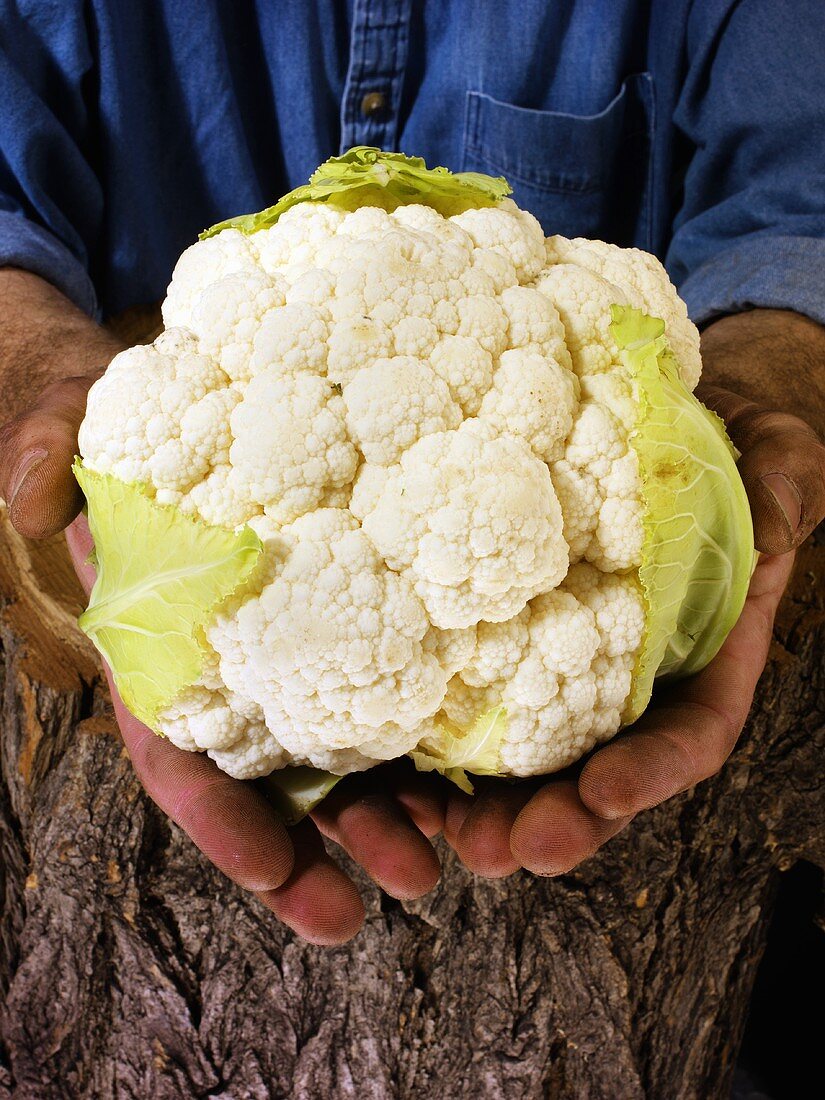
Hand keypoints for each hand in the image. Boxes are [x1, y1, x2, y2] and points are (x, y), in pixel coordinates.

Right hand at [0, 370, 443, 944]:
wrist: (179, 403)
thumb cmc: (116, 431)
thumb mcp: (59, 428)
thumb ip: (38, 458)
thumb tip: (32, 496)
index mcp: (158, 651)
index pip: (174, 757)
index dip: (217, 821)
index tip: (268, 874)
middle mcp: (228, 671)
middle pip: (271, 781)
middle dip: (322, 846)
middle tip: (384, 893)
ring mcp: (292, 650)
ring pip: (335, 753)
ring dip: (381, 814)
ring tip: (439, 860)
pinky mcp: (346, 617)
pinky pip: (381, 685)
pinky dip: (416, 737)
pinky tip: (462, 771)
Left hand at [443, 390, 823, 876]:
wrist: (640, 412)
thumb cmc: (719, 442)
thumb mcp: (772, 452)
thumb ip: (782, 486)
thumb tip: (771, 527)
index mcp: (701, 654)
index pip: (689, 732)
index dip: (652, 770)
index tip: (607, 792)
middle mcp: (629, 678)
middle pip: (599, 771)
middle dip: (561, 820)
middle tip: (510, 849)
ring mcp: (561, 665)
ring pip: (528, 758)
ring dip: (490, 808)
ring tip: (444, 833)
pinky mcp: (501, 639)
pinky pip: (470, 701)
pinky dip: (439, 747)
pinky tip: (401, 770)